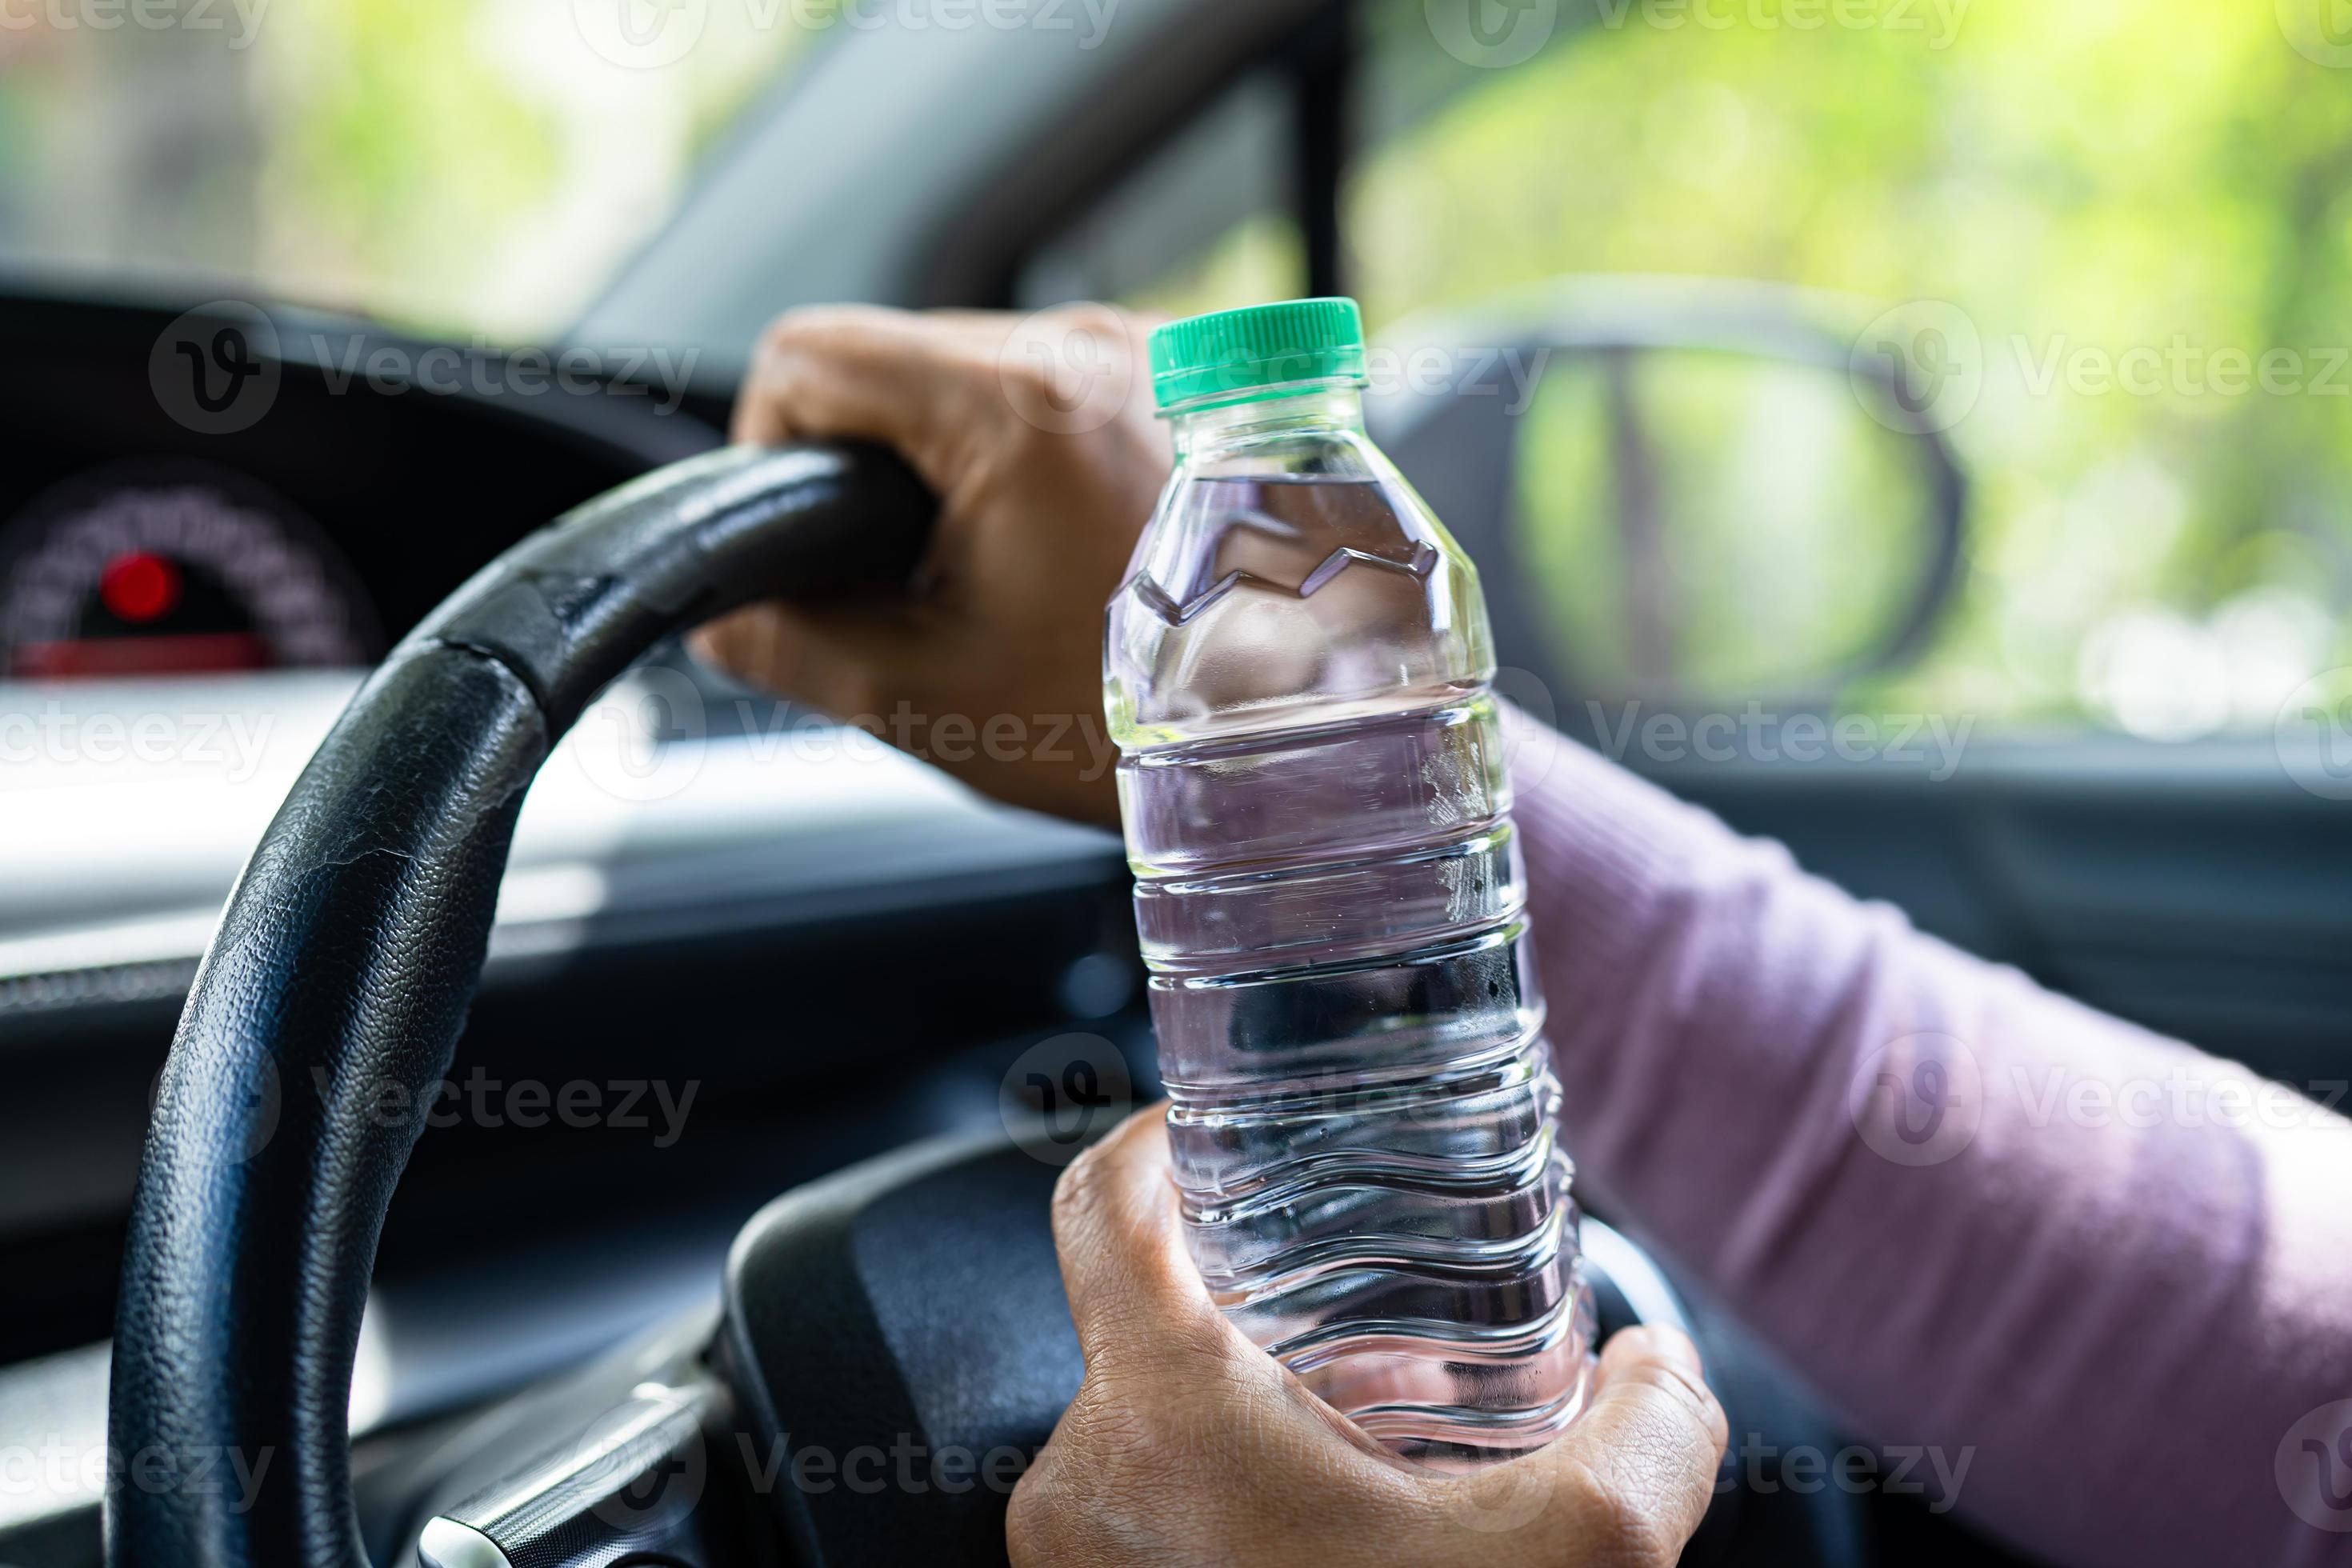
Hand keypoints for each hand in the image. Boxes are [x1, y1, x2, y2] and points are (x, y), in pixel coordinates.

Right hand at [691, 304, 1170, 824]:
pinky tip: (1068, 549)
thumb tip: (722, 613)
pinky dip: (1037, 457)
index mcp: (1018, 405)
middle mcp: (1092, 346)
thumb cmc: (1141, 726)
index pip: (808, 356)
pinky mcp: (1198, 376)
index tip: (812, 537)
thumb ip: (792, 642)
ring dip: (959, 462)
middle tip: (921, 583)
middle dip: (877, 469)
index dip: (770, 447)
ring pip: (980, 371)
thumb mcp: (929, 697)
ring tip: (1007, 575)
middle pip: (896, 359)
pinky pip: (1066, 386)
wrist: (1311, 741)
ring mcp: (1158, 350)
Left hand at [1008, 1109, 1728, 1567]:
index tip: (1218, 1112)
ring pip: (1145, 1422)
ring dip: (1247, 1395)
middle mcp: (1082, 1490)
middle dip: (1250, 1285)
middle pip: (1138, 1313)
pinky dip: (1229, 1486)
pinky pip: (1144, 1510)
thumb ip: (1651, 1431)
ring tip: (1364, 1408)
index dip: (1158, 1129)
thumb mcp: (1580, 1557)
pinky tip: (1338, 1517)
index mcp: (1156, 1422)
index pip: (1098, 1202)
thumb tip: (1660, 1373)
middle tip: (1347, 1275)